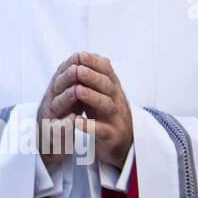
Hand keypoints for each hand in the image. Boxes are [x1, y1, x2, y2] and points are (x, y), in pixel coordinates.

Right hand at [37, 54, 80, 171]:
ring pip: (56, 106)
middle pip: (56, 87)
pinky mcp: (51, 135)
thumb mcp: (67, 94)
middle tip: (78, 69)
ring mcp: (48, 118)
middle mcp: (49, 102)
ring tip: (76, 91)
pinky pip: (56, 129)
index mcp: (56, 91)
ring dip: (66, 98)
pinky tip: (73, 118)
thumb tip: (87, 57)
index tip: (81, 55)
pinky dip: (65, 123)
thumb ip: (74, 78)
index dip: (70, 64)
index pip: (61, 74)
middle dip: (67, 77)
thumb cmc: (61, 114)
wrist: (49, 143)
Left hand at [46, 52, 132, 169]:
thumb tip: (83, 54)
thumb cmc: (105, 113)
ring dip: (92, 97)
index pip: (107, 72)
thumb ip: (93, 76)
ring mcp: (116, 119)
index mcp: (113, 89)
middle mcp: (117, 101)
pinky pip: (101, 130)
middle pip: (107, 86)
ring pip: (106, 106)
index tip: (80, 55)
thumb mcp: (101, 93)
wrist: (121, 143)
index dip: (94, 63)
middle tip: (78, 69)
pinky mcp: (112, 136)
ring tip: (78, 90)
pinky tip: (76, 121)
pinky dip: (89, 126)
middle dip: (92, 77)